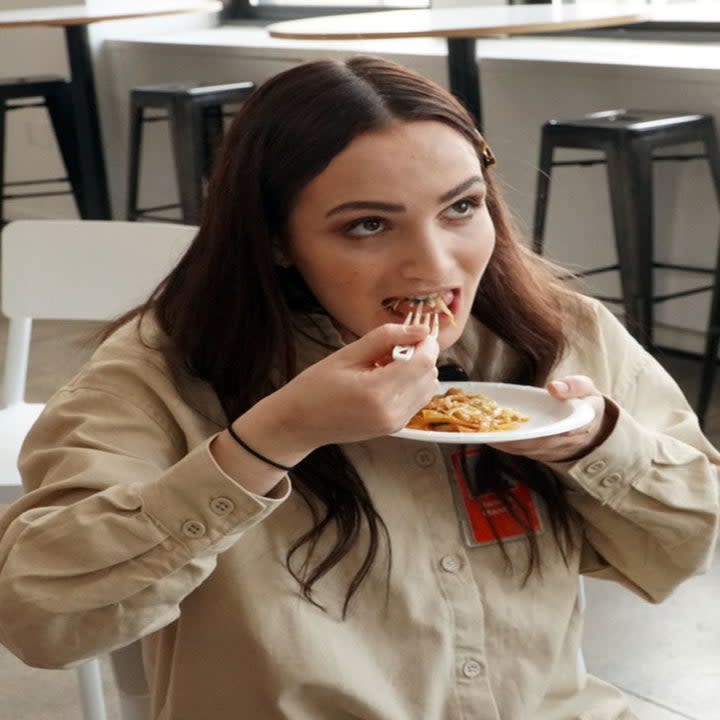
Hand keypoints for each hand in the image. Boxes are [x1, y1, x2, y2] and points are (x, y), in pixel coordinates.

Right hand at [260, 322, 439, 451]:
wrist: (299, 423)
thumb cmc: (315, 387)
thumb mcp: (347, 354)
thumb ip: (386, 338)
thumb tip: (419, 330)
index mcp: (378, 392)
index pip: (424, 361)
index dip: (424, 342)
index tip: (412, 331)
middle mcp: (392, 412)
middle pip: (429, 374)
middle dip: (420, 354)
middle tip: (391, 347)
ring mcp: (395, 423)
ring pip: (428, 387)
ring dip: (417, 370)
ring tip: (386, 364)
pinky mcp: (395, 427)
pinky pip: (418, 399)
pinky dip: (411, 384)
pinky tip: (386, 378)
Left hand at [489, 375, 611, 463]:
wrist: (589, 425)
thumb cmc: (584, 403)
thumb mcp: (587, 389)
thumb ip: (574, 386)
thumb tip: (554, 387)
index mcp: (578, 425)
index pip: (563, 431)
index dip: (543, 431)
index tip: (521, 427)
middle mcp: (561, 442)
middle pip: (534, 443)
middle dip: (511, 437)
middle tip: (487, 427)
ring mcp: (547, 450)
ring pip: (522, 449)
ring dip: (502, 441)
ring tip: (480, 429)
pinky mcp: (536, 453)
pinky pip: (518, 450)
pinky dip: (501, 443)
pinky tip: (484, 432)